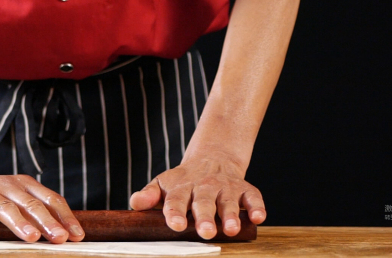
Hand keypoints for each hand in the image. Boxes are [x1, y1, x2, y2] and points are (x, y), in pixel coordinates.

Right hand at [0, 172, 84, 242]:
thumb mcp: (16, 202)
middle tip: (60, 238)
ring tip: (31, 237)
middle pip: (31, 204)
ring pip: (4, 206)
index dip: (64, 216)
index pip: (49, 200)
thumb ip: (34, 215)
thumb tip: (65, 235)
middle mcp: (7, 185)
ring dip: (19, 222)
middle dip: (47, 222)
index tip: (76, 235)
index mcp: (24, 186)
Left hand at [129, 153, 265, 238]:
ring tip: (230, 229)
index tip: (176, 224)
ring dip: (231, 215)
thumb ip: (148, 195)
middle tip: (205, 232)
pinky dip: (257, 207)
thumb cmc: (183, 181)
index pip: (176, 200)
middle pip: (204, 202)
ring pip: (228, 202)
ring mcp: (225, 188)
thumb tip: (134, 204)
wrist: (211, 158)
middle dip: (205, 218)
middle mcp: (204, 187)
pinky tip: (258, 217)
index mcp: (181, 188)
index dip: (175, 212)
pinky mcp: (244, 189)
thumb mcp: (162, 184)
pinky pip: (253, 197)